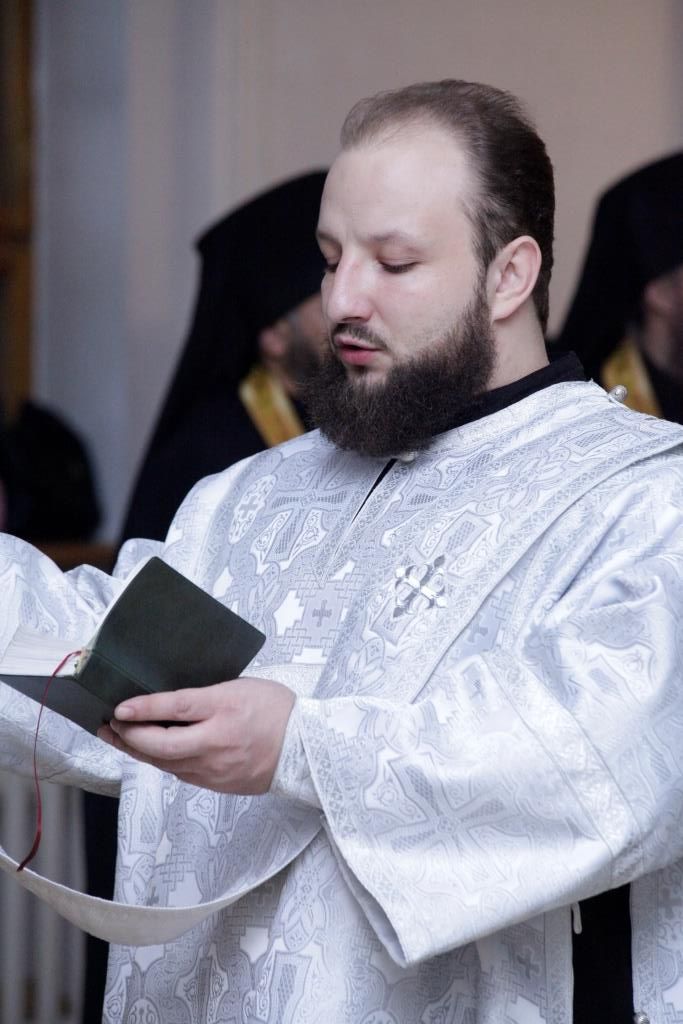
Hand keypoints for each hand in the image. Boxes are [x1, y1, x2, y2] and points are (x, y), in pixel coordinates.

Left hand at [97, 676, 295, 794]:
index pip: (176, 708)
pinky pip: (181, 773)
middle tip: (111, 724)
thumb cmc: (277, 709)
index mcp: (226, 708)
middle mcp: (218, 741)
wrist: (305, 747)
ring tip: (119, 738)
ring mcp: (217, 767)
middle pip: (162, 744)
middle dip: (129, 736)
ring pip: (166, 763)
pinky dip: (161, 762)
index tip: (120, 707)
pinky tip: (150, 752)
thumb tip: (168, 701)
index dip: (144, 708)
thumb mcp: (241, 686)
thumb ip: (206, 695)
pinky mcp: (218, 784)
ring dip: (138, 751)